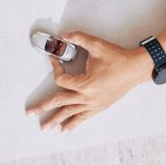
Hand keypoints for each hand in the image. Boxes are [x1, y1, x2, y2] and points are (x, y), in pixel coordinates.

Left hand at [26, 32, 153, 132]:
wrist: (135, 69)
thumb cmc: (117, 58)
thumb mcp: (97, 45)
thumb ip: (79, 38)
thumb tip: (64, 35)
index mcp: (85, 84)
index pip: (62, 79)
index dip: (55, 68)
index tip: (53, 59)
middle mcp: (88, 97)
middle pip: (60, 102)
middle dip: (44, 108)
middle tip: (30, 113)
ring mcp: (93, 104)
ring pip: (70, 114)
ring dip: (56, 120)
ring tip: (44, 128)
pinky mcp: (99, 107)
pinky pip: (83, 118)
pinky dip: (73, 124)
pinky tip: (65, 130)